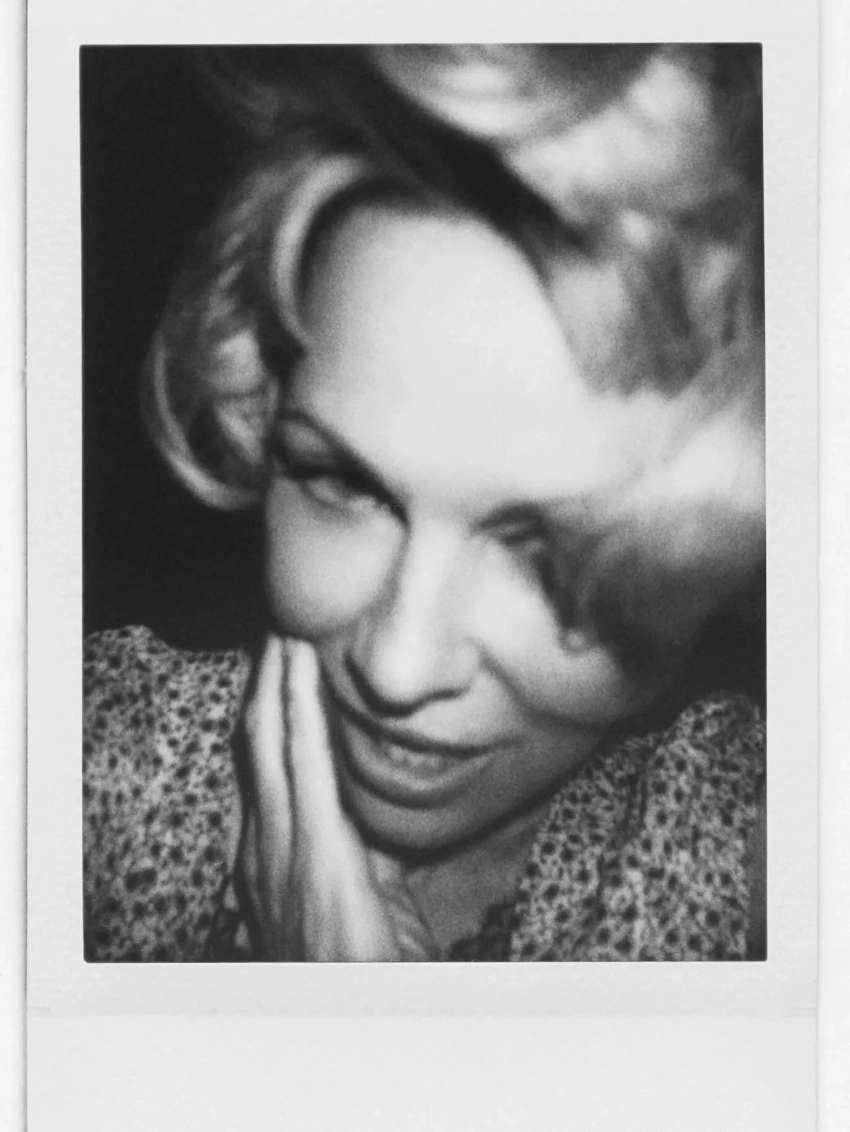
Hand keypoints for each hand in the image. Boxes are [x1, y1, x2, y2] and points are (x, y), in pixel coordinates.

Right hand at [239, 634, 439, 961]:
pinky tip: (302, 668)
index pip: (268, 764)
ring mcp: (284, 846)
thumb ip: (369, 851)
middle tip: (277, 623)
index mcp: (276, 853)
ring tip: (285, 627)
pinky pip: (304, 763)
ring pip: (272, 739)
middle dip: (266, 679)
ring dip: (277, 678)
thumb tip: (381, 812)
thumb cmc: (364, 969)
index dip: (270, 709)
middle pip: (260, 740)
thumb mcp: (367, 898)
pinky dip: (299, 708)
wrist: (356, 1015)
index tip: (280, 662)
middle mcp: (267, 843)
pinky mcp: (316, 850)